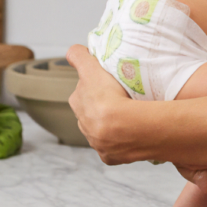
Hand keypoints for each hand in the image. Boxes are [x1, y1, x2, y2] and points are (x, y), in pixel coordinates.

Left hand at [66, 43, 134, 164]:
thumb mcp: (92, 69)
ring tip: (131, 115)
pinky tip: (133, 133)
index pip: (84, 90)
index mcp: (78, 101)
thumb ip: (79, 57)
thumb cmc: (109, 97)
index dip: (95, 84)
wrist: (126, 128)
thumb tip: (72, 51)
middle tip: (124, 97)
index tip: (107, 83)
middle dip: (104, 105)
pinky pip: (115, 147)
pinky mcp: (108, 155)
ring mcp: (95, 141)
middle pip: (92, 110)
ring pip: (103, 129)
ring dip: (113, 123)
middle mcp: (83, 123)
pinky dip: (122, 141)